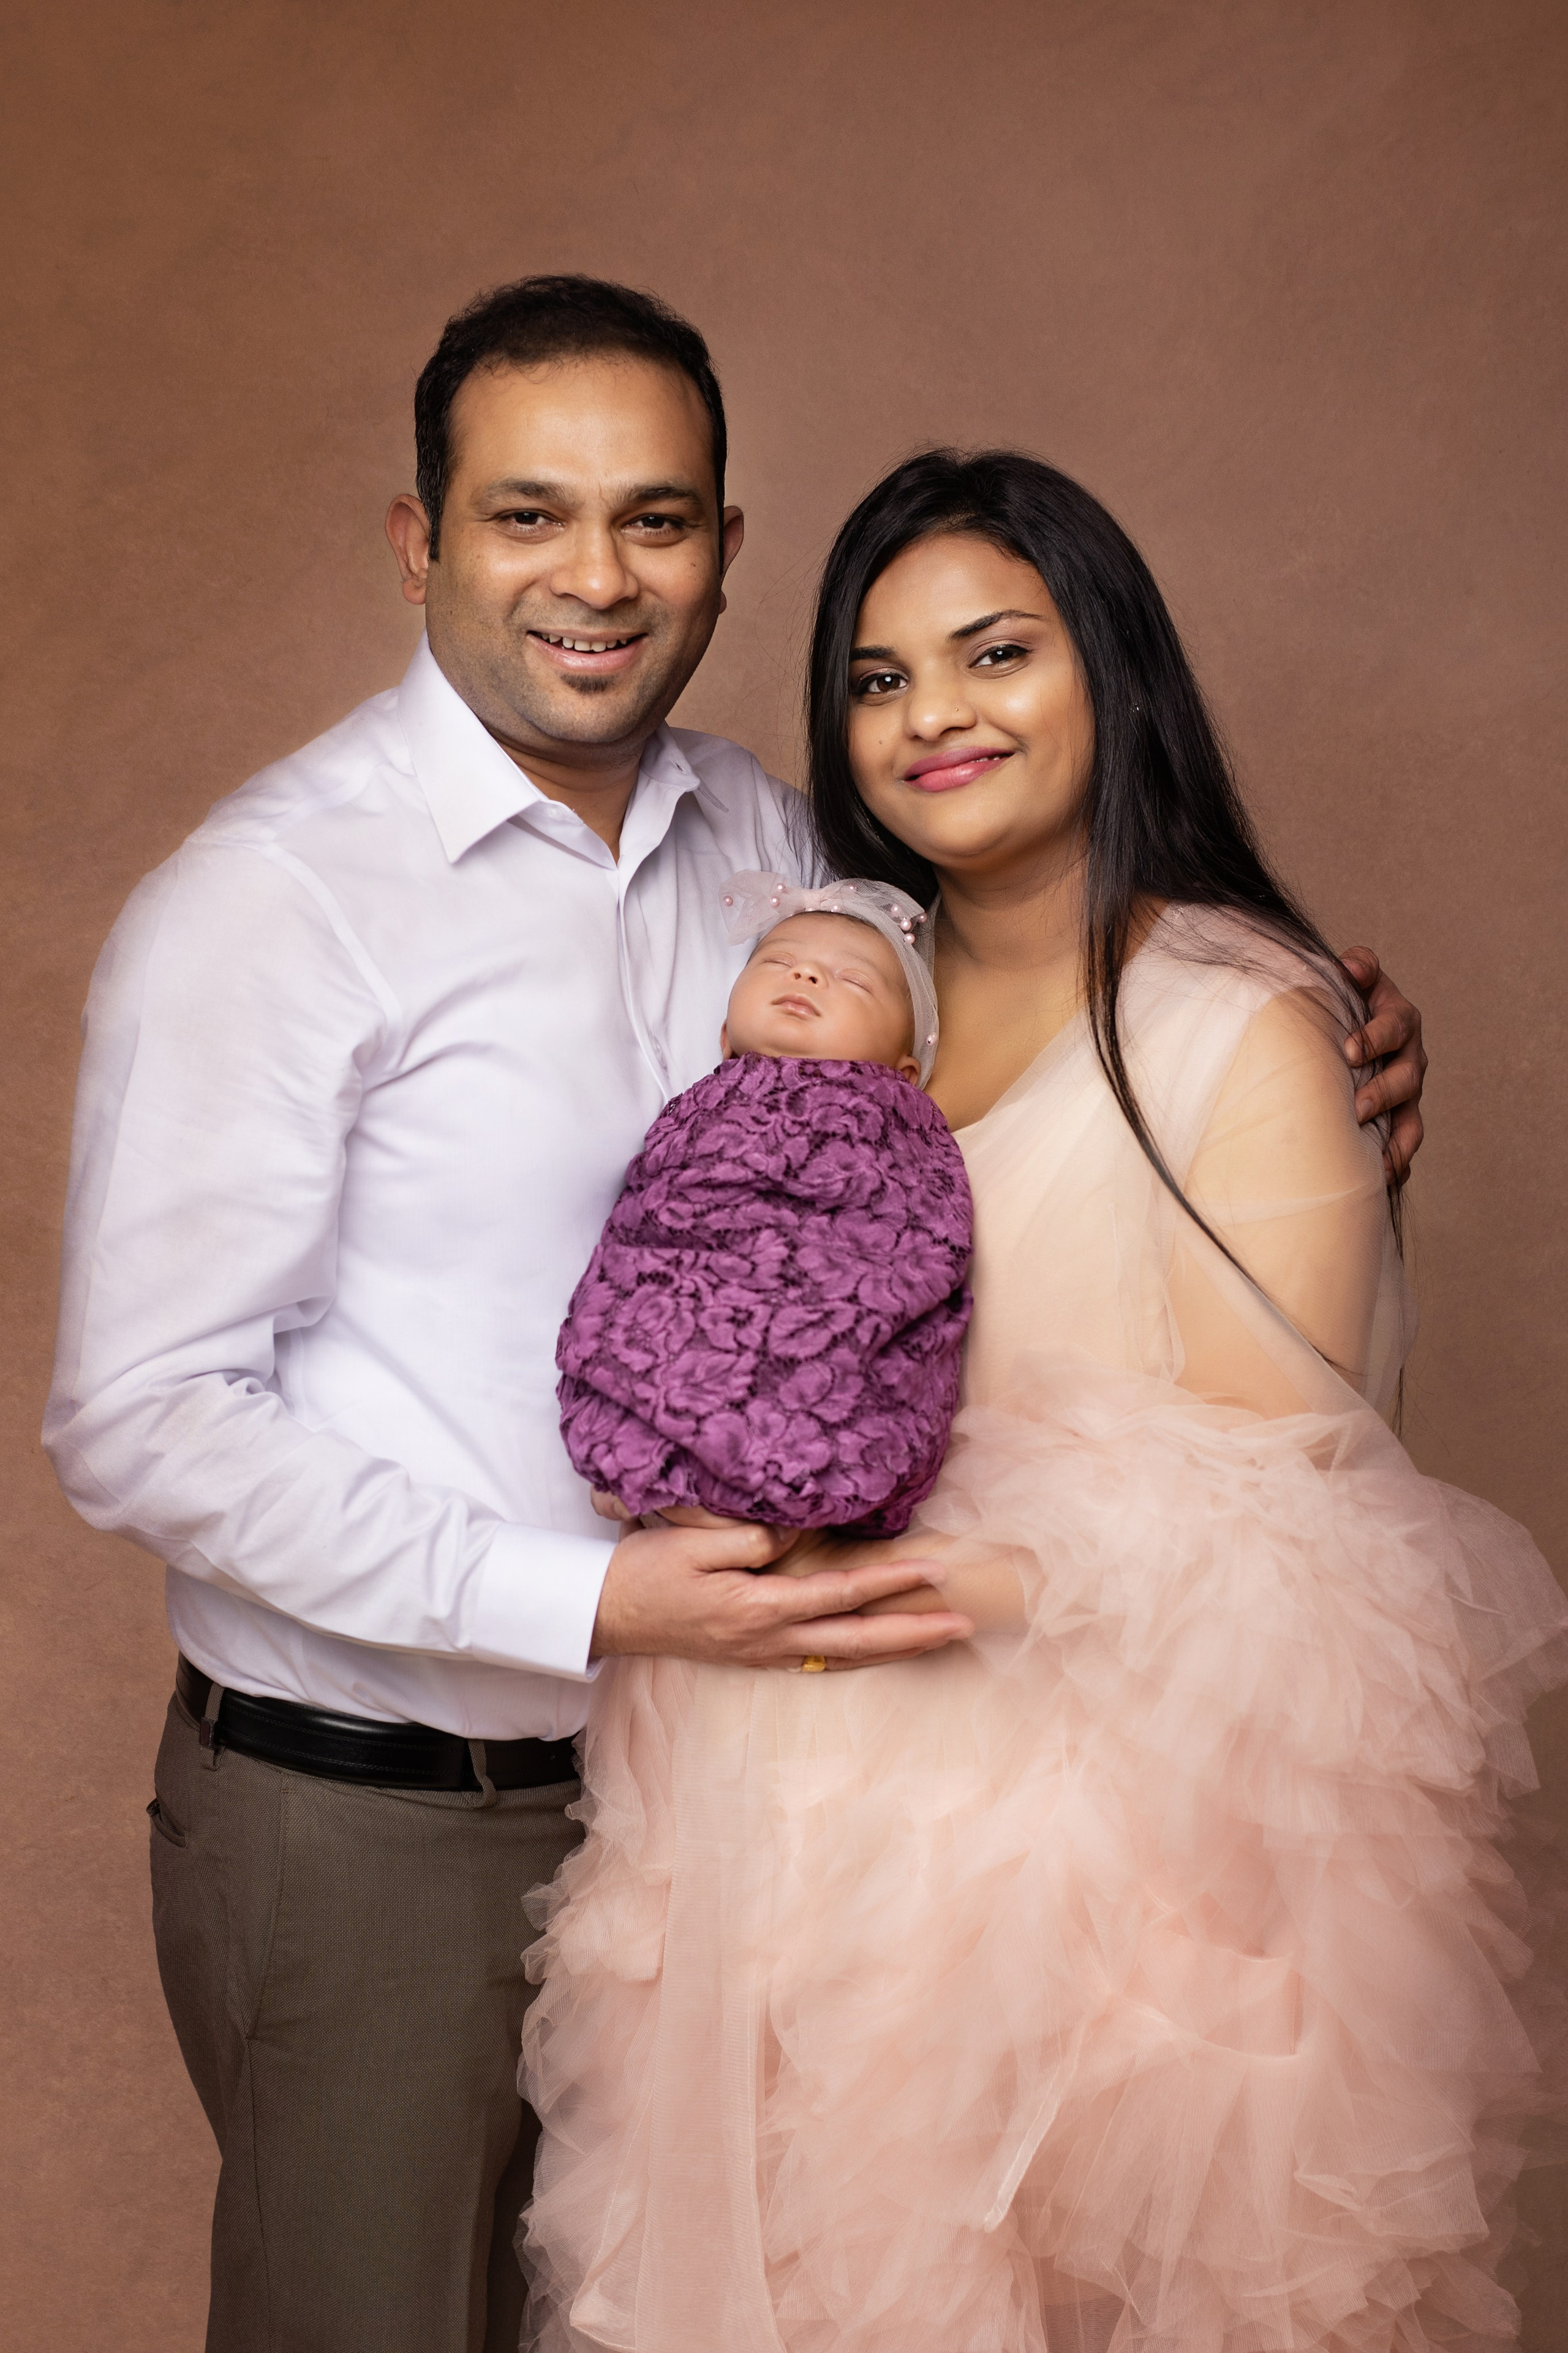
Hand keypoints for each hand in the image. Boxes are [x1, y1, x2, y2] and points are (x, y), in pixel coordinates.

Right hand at [590, 1519, 971, 1669]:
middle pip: (856, 1642)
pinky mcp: (754, 1657)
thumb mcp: (690, 1542)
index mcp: (754, 1610)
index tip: (934, 1573)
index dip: (889, 1583)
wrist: (600, 1615)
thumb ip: (747, 1541)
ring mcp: (761, 1655)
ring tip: (939, 1637)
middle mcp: (766, 1642)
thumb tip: (794, 1538)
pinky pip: (821, 1660)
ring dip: (895, 1649)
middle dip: (913, 1632)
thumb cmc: (642, 1573)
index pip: (839, 1596)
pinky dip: (859, 1656)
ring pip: (844, 1657)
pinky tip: (880, 1650)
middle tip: (963, 1623)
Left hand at [1338, 948, 1426, 1184]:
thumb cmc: (1347, 1000)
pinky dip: (1397, 1165)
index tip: (1350, 1049)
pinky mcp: (1399, 1122)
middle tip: (1358, 1106)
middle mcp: (1409, 1058)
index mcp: (1399, 1020)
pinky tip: (1384, 1181)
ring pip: (1412, 1120)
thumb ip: (1357, 965)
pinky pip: (1404, 1147)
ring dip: (1396, 1140)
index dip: (1375, 1036)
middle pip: (1406, 1078)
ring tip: (1379, 1161)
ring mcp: (1408, 1094)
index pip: (1394, 1026)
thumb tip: (1349, 966)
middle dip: (1383, 1093)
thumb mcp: (1354, 976)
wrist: (1349, 1029)